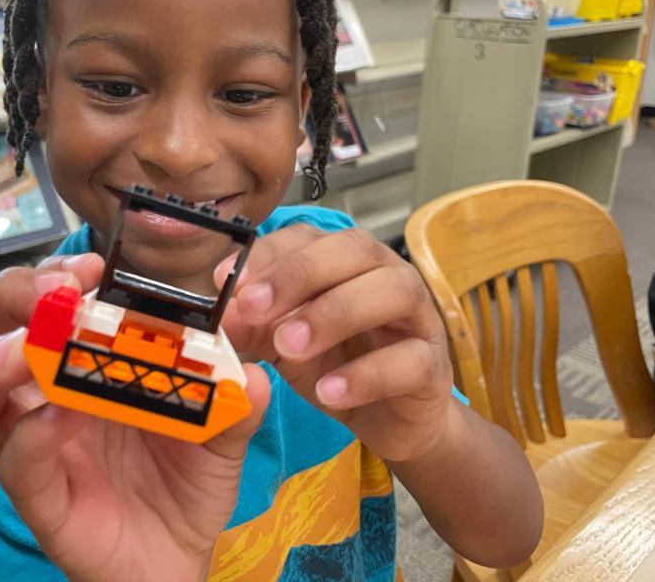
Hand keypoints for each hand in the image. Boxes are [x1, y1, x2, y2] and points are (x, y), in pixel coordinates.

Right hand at [0, 253, 270, 581]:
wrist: (180, 559)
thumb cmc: (186, 482)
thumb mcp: (223, 434)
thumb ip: (237, 403)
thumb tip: (253, 373)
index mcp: (79, 371)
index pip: (39, 309)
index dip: (51, 278)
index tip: (91, 266)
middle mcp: (43, 403)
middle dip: (7, 301)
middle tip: (52, 291)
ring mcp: (35, 453)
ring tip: (27, 349)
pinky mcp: (43, 504)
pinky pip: (15, 468)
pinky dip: (30, 439)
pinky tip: (58, 419)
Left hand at [214, 225, 453, 463]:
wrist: (391, 418)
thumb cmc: (338, 363)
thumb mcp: (283, 342)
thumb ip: (253, 325)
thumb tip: (220, 315)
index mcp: (345, 261)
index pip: (309, 237)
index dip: (268, 254)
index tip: (224, 281)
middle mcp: (385, 275)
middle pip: (353, 250)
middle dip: (298, 274)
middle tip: (254, 307)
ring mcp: (417, 317)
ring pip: (391, 292)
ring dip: (336, 313)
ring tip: (288, 347)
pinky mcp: (433, 366)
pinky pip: (410, 359)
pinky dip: (367, 374)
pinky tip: (329, 392)